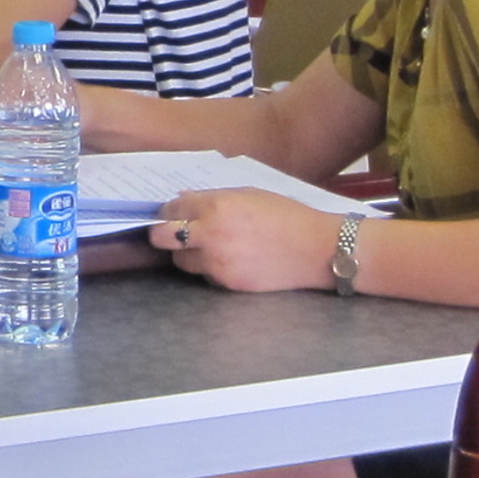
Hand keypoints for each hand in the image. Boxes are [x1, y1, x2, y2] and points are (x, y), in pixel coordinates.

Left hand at [150, 189, 337, 291]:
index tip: (172, 213)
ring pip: (180, 260)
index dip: (169, 211)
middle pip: (161, 238)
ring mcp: (218, 262)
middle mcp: (211, 234)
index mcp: (215, 206)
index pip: (170, 210)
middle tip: (174, 232)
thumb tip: (183, 199)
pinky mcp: (228, 283)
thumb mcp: (248, 194)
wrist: (318, 249)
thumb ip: (211, 197)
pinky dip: (207, 268)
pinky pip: (204, 275)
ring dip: (186, 253)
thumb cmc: (286, 215)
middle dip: (163, 234)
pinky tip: (227, 259)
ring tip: (207, 246)